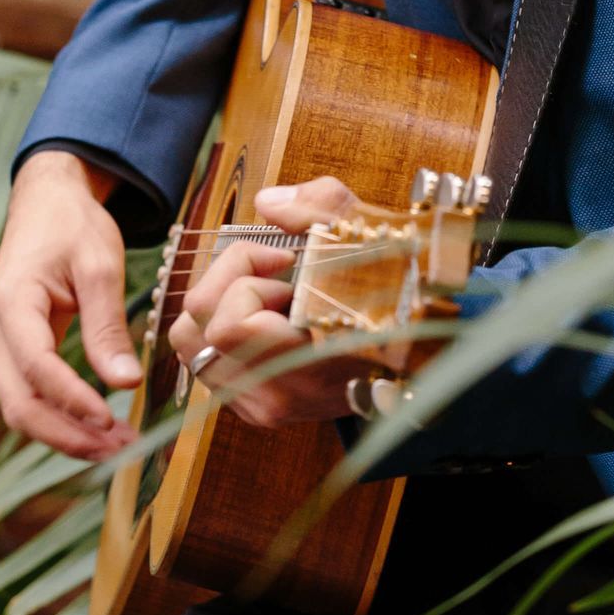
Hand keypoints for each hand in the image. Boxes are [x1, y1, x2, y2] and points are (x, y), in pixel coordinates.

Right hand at [0, 150, 142, 459]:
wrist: (47, 203)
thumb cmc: (72, 226)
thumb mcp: (100, 266)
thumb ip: (108, 326)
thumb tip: (126, 383)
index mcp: (11, 302)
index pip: (36, 366)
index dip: (72, 399)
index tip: (112, 419)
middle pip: (19, 403)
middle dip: (68, 435)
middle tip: (120, 448)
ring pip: (21, 408)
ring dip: (65, 435)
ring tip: (117, 445)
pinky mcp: (13, 351)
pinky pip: (30, 395)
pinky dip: (61, 418)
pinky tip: (99, 428)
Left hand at [168, 176, 374, 428]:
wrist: (423, 357)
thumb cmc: (397, 296)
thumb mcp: (369, 235)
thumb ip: (318, 207)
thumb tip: (267, 203)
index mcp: (303, 361)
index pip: (227, 324)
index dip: (243, 274)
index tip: (284, 260)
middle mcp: (274, 394)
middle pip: (192, 331)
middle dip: (226, 287)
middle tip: (274, 277)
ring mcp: (261, 407)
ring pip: (190, 347)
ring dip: (220, 309)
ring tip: (269, 300)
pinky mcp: (256, 411)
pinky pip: (207, 363)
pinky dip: (225, 331)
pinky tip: (269, 320)